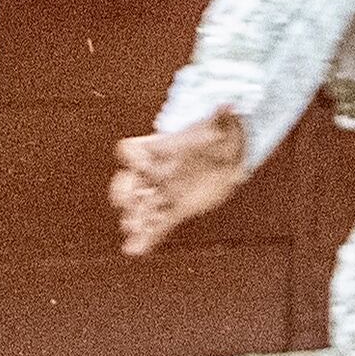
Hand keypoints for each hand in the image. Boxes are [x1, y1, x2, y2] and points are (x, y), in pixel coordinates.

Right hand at [111, 111, 250, 253]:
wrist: (227, 156)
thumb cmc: (218, 138)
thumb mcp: (220, 128)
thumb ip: (220, 121)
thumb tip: (229, 105)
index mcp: (158, 150)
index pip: (130, 151)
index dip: (133, 156)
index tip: (142, 163)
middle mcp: (152, 172)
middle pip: (125, 183)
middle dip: (126, 193)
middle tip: (133, 202)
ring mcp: (160, 194)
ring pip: (136, 208)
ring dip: (134, 218)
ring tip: (133, 227)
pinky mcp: (172, 212)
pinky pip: (155, 227)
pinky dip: (145, 239)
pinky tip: (135, 250)